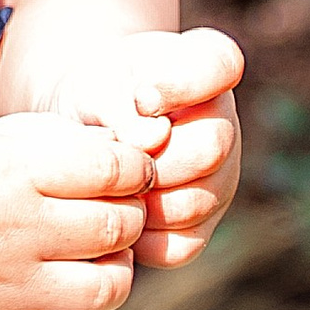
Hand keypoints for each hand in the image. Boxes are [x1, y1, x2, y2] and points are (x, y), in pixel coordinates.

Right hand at [0, 114, 150, 309]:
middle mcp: (16, 233)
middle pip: (119, 227)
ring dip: (117, 272)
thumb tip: (123, 151)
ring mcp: (7, 291)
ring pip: (107, 290)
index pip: (114, 170)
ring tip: (97, 259)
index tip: (129, 170)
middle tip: (113, 210)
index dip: (135, 167)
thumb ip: (53, 139)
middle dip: (130, 214)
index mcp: (14, 174)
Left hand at [37, 28, 243, 271]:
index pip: (222, 64)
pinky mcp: (202, 224)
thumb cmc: (94, 95)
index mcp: (209, 66)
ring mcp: (221, 177)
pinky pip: (181, 245)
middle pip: (211, 147)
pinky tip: (116, 213)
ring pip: (196, 202)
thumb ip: (119, 104)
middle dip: (153, 157)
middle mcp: (225, 122)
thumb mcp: (96, 84)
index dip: (180, 84)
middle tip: (113, 157)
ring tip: (108, 184)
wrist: (84, 130)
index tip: (139, 95)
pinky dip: (142, 237)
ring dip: (143, 199)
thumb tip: (151, 141)